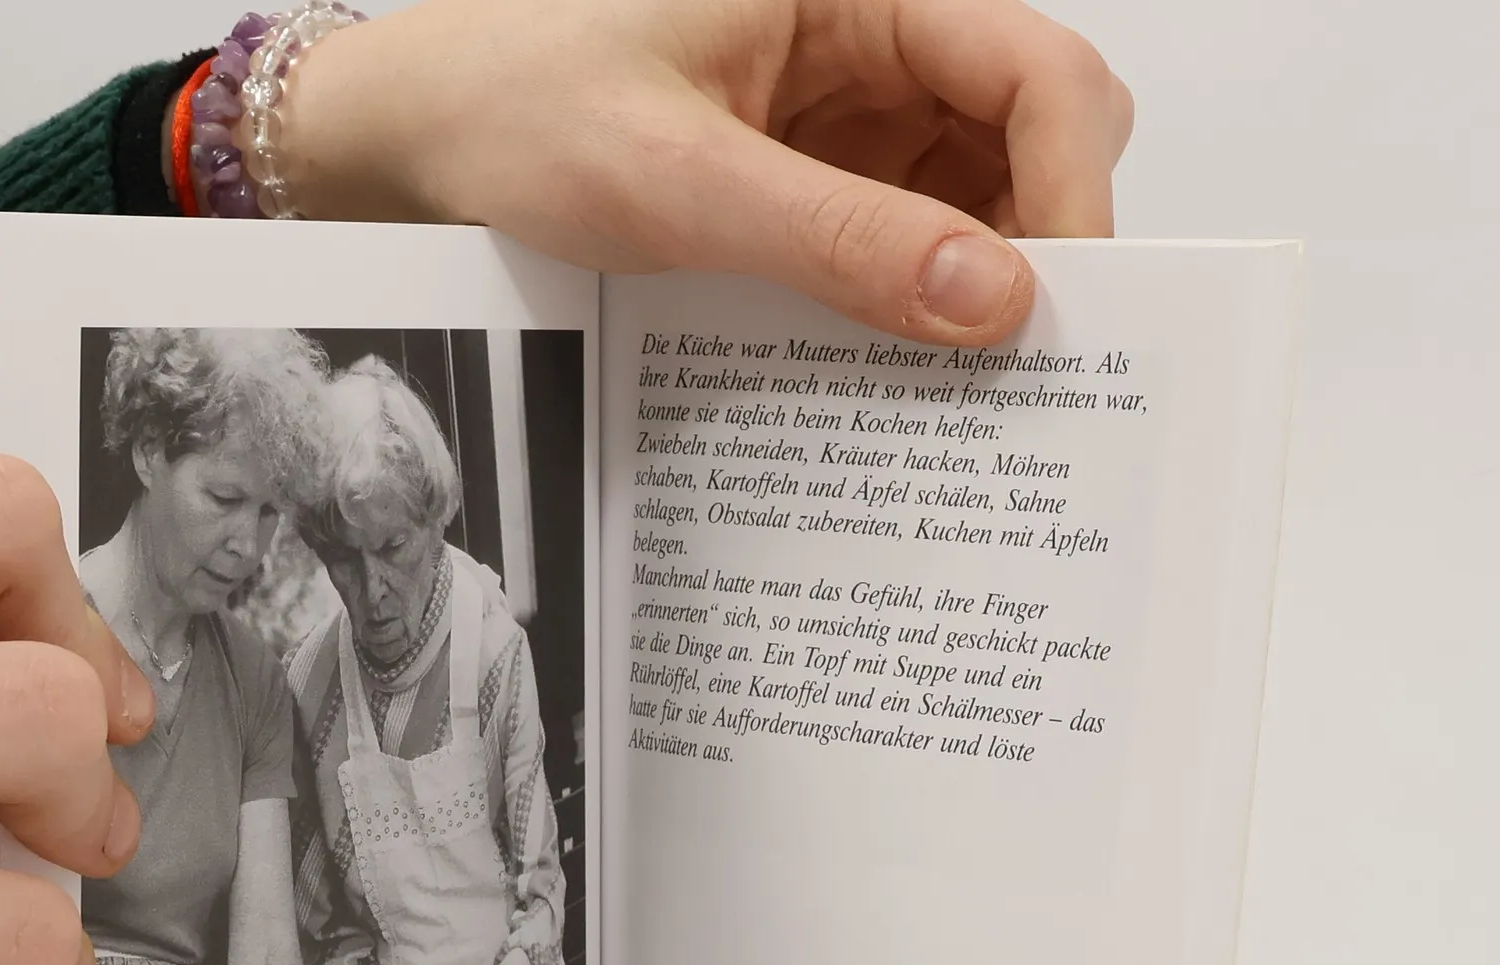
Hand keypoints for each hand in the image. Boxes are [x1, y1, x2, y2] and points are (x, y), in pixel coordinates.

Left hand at [297, 0, 1130, 343]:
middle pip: (1032, 134)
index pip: (1035, 70)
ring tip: (951, 387)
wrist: (426, 141)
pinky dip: (912, 305)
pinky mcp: (818, 181)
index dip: (1074, 191)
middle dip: (1038, 247)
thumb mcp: (677, 180)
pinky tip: (892, 367)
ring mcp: (851, 116)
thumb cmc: (518, 109)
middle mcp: (873, 42)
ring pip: (981, 198)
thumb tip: (990, 300)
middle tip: (1014, 370)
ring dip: (977, 288)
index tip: (1062, 313)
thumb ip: (837, 238)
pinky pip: (905, 241)